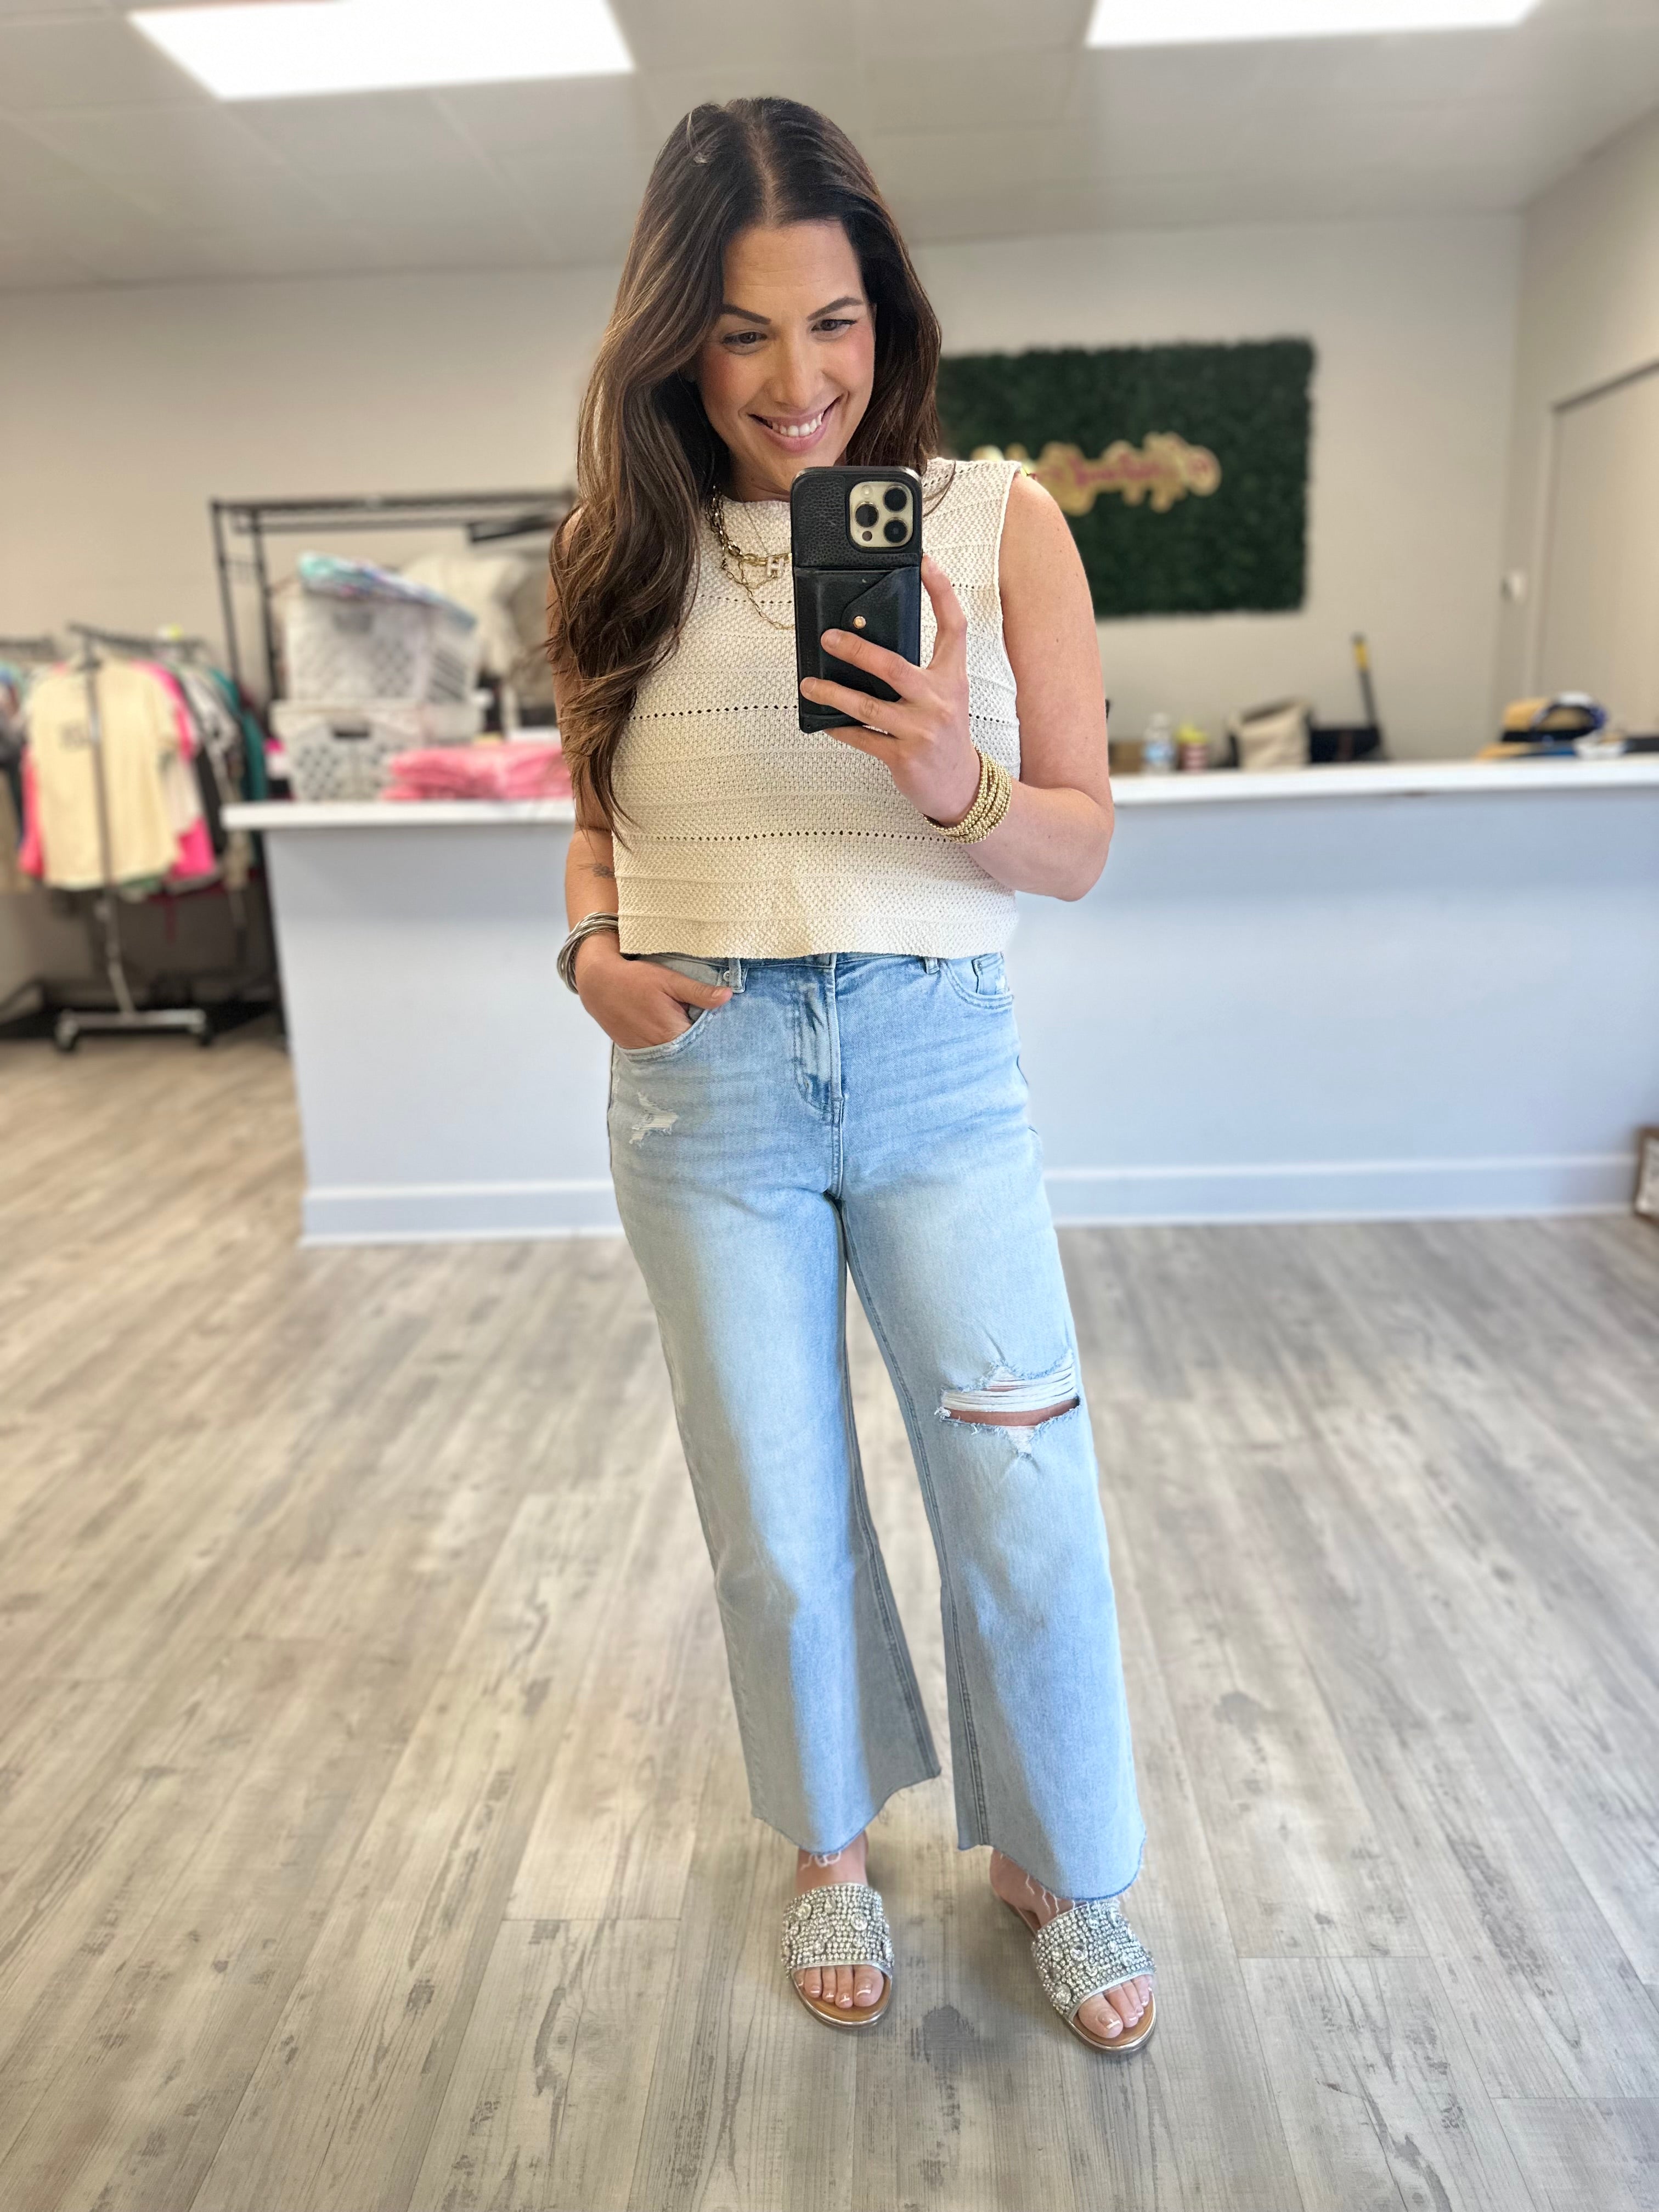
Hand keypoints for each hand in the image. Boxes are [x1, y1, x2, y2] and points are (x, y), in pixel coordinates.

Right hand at [574, 932, 731, 1049]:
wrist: (599, 984)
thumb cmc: (635, 979)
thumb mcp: (670, 980)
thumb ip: (699, 992)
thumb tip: (728, 996)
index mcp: (673, 1032)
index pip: (706, 1044)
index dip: (716, 1037)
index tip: (725, 1030)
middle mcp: (660, 1049)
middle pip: (692, 1052)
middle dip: (702, 1043)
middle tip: (708, 1028)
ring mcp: (646, 1053)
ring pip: (676, 1055)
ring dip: (685, 1046)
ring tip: (689, 1029)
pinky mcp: (636, 1051)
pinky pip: (660, 1054)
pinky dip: (669, 1047)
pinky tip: (671, 1033)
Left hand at [798, 554, 982, 825]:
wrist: (962, 788)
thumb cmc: (946, 736)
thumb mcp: (944, 698)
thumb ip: (919, 673)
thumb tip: (867, 647)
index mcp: (952, 678)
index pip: (953, 627)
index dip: (941, 591)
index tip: (924, 562)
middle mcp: (939, 701)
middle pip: (893, 666)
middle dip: (856, 649)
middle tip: (828, 637)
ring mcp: (921, 730)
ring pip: (867, 706)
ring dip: (832, 693)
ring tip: (809, 683)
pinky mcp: (903, 757)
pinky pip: (862, 737)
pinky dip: (840, 728)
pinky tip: (823, 719)